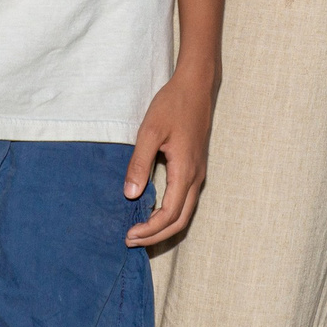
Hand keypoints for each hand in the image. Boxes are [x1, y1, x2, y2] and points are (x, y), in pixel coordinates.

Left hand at [123, 65, 216, 246]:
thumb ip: (139, 163)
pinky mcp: (196, 167)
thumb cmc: (172, 105)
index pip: (169, 214)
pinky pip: (186, 200)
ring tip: (141, 232)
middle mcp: (196, 176)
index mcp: (185, 170)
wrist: (196, 86)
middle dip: (157, 236)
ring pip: (185, 212)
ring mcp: (198, 172)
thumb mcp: (150, 131)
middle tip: (132, 241)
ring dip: (164, 227)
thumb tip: (130, 195)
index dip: (149, 229)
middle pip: (180, 221)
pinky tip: (154, 211)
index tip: (128, 234)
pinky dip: (171, 215)